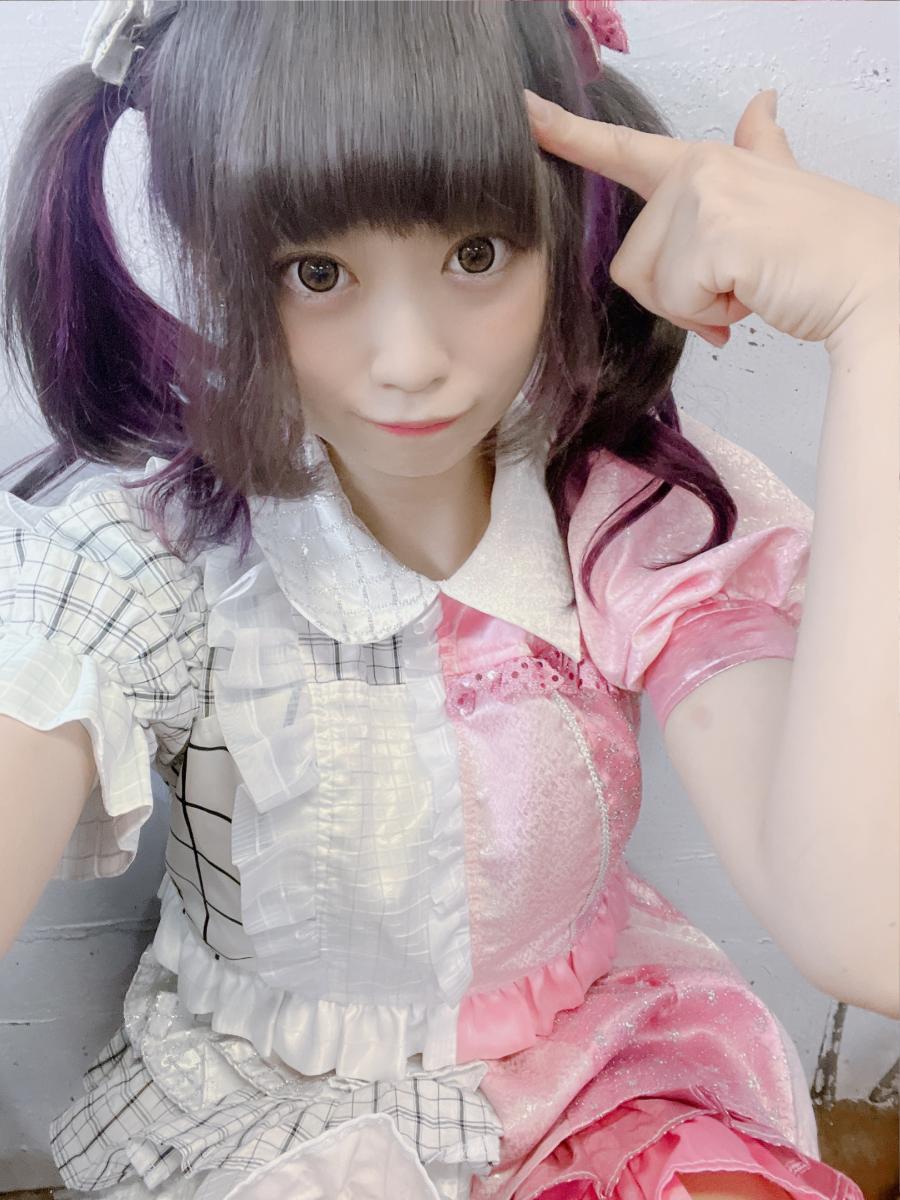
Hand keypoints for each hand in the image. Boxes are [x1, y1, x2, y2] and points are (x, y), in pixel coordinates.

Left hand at [524, 88, 897, 354]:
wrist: (873, 281)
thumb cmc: (823, 248)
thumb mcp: (782, 187)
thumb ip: (759, 150)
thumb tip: (762, 103)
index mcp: (705, 163)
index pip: (625, 149)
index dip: (569, 134)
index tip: (525, 113)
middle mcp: (699, 170)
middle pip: (631, 262)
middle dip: (674, 296)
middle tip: (730, 291)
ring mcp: (705, 198)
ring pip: (650, 286)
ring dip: (694, 308)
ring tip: (745, 289)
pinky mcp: (715, 235)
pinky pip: (678, 300)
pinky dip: (711, 316)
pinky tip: (751, 297)